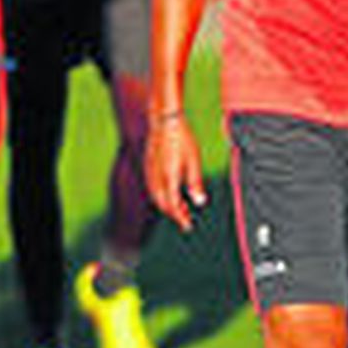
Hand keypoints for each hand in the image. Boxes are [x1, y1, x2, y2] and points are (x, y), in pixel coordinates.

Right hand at [145, 113, 206, 231]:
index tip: (187, 226)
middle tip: (186, 220)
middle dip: (173, 214)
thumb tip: (199, 202)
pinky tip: (171, 194)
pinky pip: (153, 188)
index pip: (172, 206)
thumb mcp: (194, 161)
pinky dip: (161, 196)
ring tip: (181, 209)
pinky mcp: (148, 167)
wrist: (165, 121)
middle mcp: (156, 178)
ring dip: (167, 206)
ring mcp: (149, 172)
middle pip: (162, 204)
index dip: (180, 218)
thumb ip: (195, 183)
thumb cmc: (182, 139)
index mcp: (168, 178)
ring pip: (156, 197)